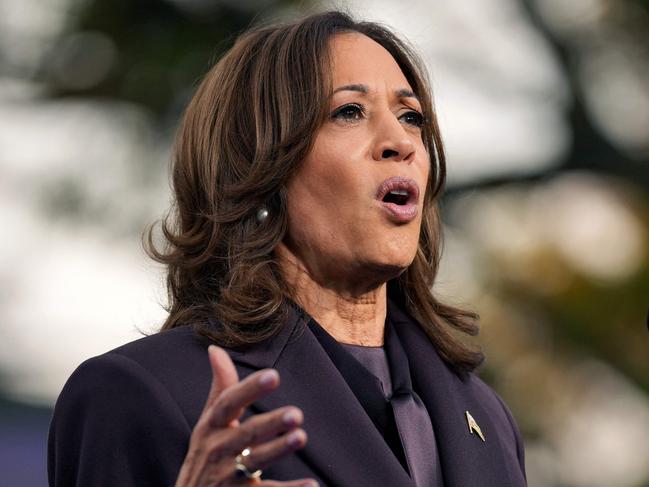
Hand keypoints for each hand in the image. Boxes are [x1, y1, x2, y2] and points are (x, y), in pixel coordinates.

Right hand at [175, 345, 316, 486]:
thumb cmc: (205, 455)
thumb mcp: (208, 423)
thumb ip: (220, 388)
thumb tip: (215, 348)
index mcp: (211, 427)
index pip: (228, 403)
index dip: (249, 389)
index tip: (273, 375)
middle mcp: (217, 450)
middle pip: (246, 434)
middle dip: (270, 423)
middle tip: (296, 413)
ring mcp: (227, 477)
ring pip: (254, 462)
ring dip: (278, 449)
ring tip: (301, 436)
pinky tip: (312, 484)